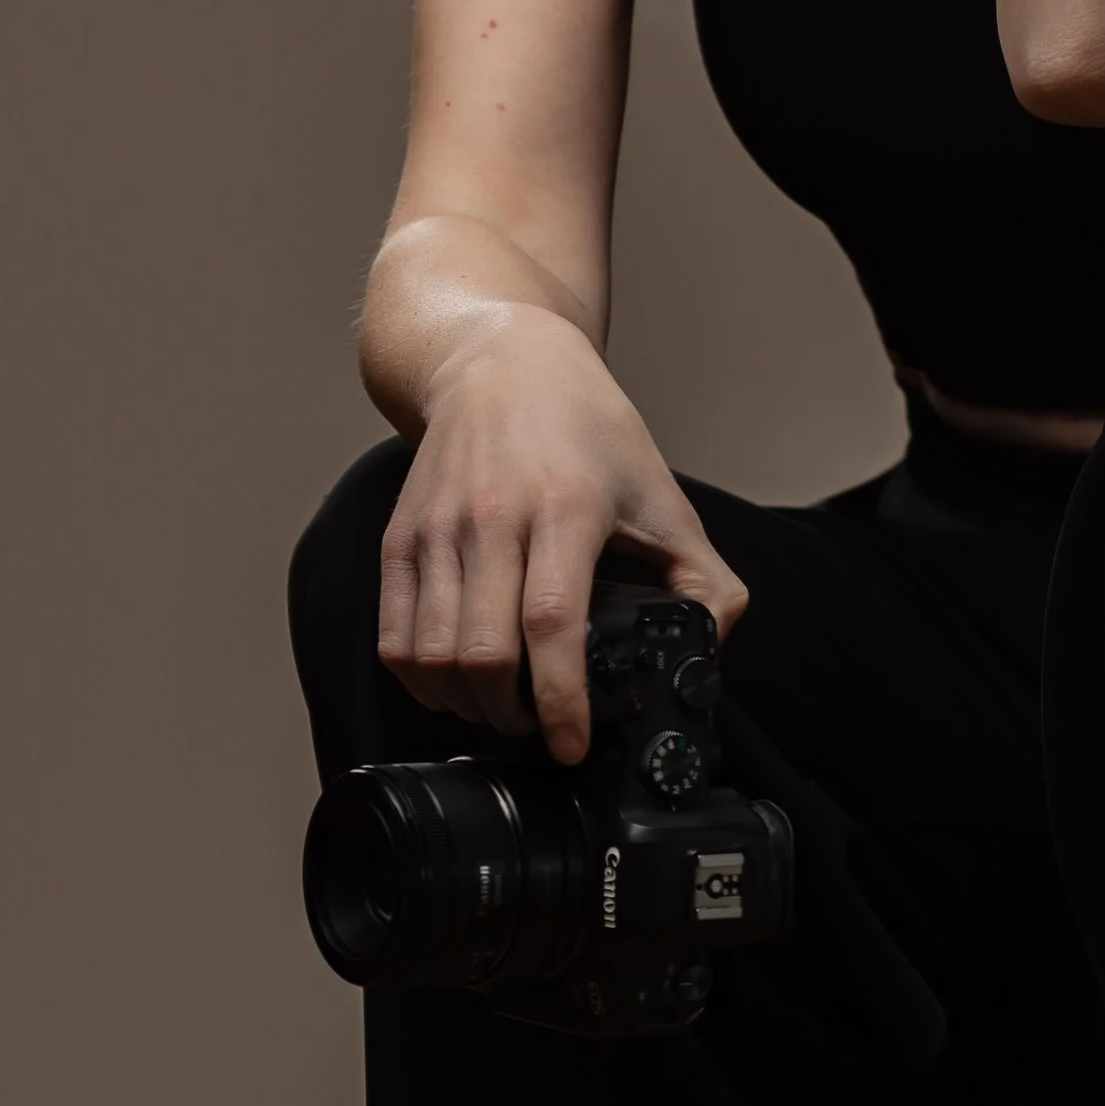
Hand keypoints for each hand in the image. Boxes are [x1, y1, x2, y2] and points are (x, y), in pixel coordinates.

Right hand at [376, 307, 746, 763]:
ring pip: (431, 654)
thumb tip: (711, 648)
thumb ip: (705, 577)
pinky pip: (394, 635)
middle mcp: (492, 519)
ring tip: (502, 711)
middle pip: (482, 652)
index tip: (572, 742)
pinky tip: (455, 686)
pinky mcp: (400, 538)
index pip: (551, 624)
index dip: (560, 699)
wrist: (502, 363)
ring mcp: (438, 530)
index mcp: (565, 509)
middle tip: (541, 728)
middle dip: (513, 716)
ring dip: (466, 705)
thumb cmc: (587, 429)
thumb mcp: (664, 495)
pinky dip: (420, 679)